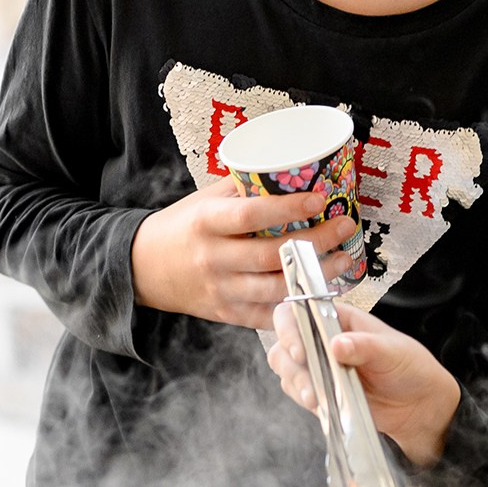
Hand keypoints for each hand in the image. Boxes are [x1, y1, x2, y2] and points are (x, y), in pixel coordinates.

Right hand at [130, 175, 359, 329]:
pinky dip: (297, 304)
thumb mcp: (203, 201)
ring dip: (315, 275)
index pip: (250, 215)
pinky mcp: (226, 314)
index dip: (287, 209)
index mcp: (206, 223)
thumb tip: (287, 172)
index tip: (319, 199)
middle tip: (345, 226)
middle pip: (272, 254)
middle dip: (316, 241)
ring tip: (342, 260)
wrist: (142, 268)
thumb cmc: (181, 228)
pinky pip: (268, 314)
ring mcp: (220, 290)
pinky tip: (321, 290)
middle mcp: (213, 259)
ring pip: (275, 288)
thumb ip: (241, 190)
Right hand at [269, 300, 462, 467]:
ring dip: (296, 383)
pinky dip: (303, 398)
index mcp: (339, 318)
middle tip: (309, 381)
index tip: (299, 350)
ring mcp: (320, 365)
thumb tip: (337, 344)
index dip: (290, 328)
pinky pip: (298, 391)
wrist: (419, 406)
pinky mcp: (321, 390)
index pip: (299, 310)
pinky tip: (320, 404)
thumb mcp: (392, 351)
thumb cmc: (410, 368)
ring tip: (315, 398)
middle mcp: (323, 338)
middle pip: (285, 342)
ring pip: (286, 368)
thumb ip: (365, 346)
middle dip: (291, 363)